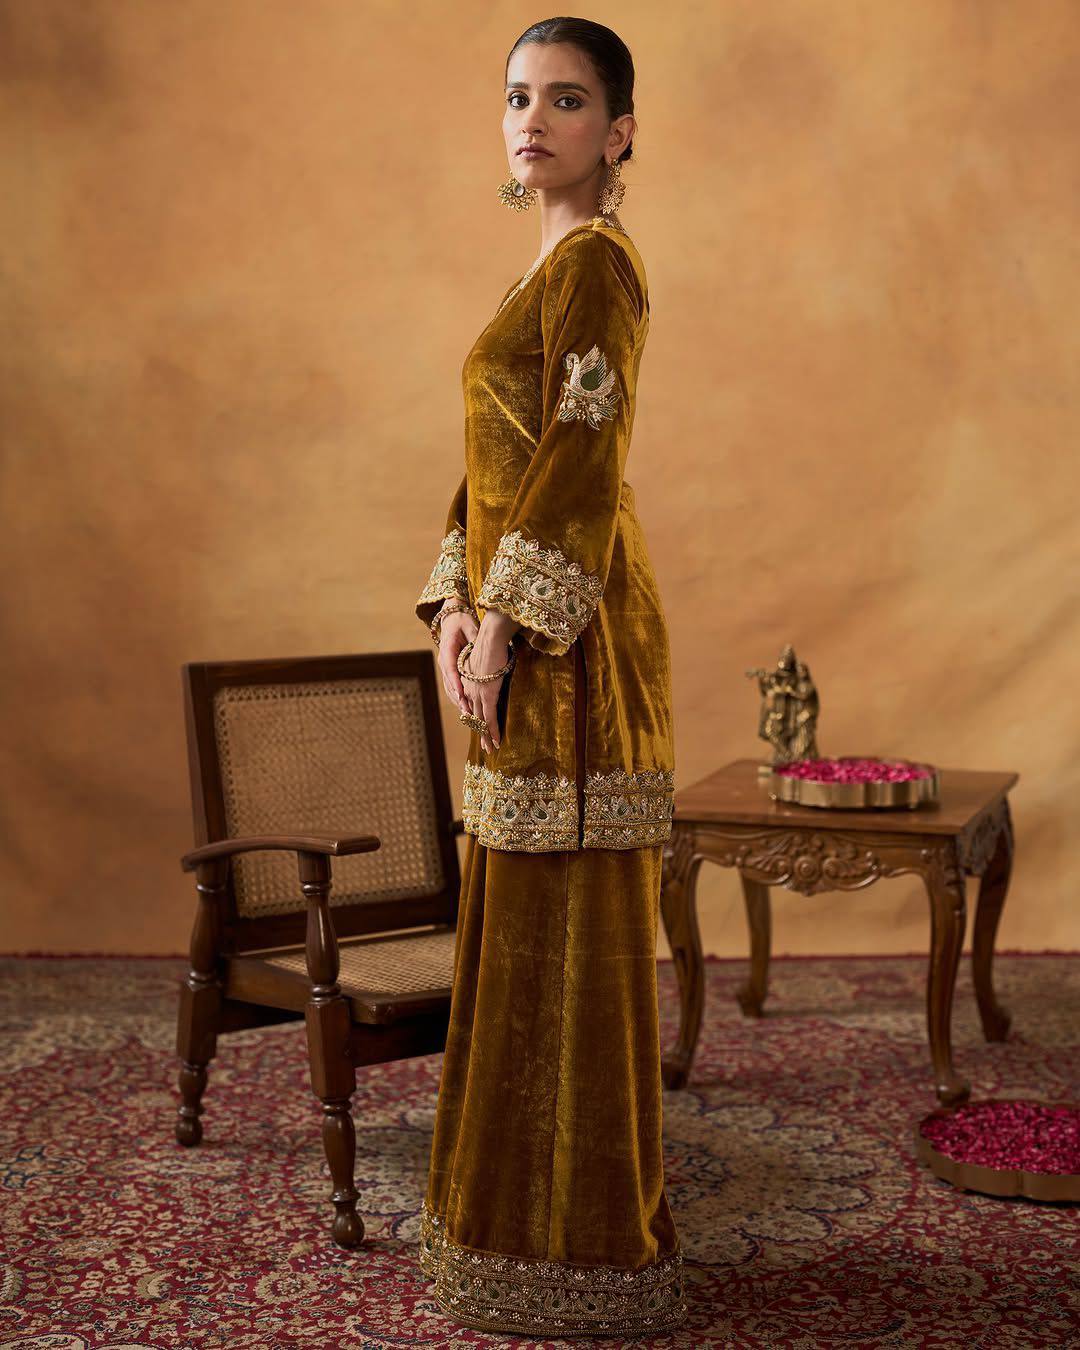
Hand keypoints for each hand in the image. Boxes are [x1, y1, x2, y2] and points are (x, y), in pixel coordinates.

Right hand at [436, 603, 480, 719]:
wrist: (453, 617)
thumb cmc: (462, 621)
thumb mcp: (470, 627)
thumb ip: (474, 638)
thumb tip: (480, 645)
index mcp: (447, 651)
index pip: (451, 671)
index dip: (456, 685)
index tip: (462, 697)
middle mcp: (444, 662)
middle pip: (450, 685)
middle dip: (459, 701)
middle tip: (468, 715)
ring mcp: (446, 668)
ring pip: (451, 689)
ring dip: (459, 703)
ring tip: (468, 717)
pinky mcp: (451, 671)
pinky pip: (454, 688)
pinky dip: (459, 699)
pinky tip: (466, 709)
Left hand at [461, 610, 517, 753]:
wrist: (490, 637)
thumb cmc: (491, 640)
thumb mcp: (487, 655)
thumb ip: (489, 663)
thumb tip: (497, 662)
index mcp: (468, 680)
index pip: (471, 703)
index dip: (476, 716)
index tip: (480, 726)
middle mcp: (470, 689)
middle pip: (475, 715)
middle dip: (480, 732)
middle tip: (485, 745)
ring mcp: (478, 693)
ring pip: (481, 720)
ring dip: (486, 736)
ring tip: (490, 749)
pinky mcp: (487, 695)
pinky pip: (490, 718)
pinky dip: (493, 731)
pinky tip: (496, 741)